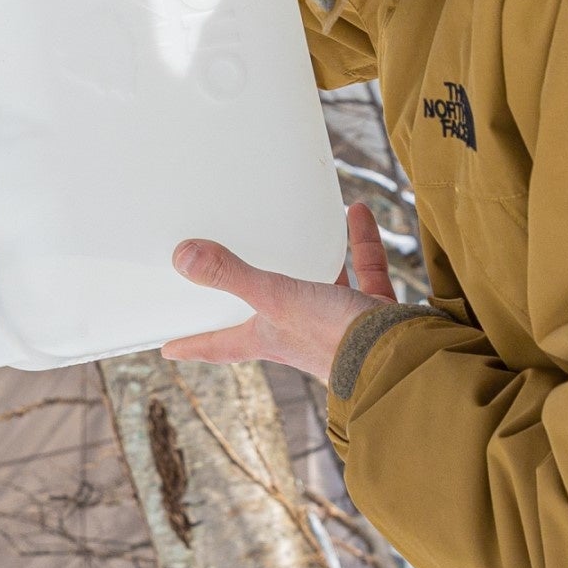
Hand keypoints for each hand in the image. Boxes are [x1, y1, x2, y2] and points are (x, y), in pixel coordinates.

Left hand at [162, 204, 398, 377]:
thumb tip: (181, 256)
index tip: (168, 349)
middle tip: (233, 276)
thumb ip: (231, 275)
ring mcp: (338, 323)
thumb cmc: (333, 336)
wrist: (400, 353)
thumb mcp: (275, 298)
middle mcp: (300, 333)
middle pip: (269, 314)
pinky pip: (365, 271)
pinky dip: (361, 243)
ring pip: (321, 287)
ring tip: (301, 231)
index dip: (194, 346)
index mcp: (269, 337)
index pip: (221, 346)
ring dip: (314, 260)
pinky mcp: (372, 311)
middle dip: (254, 297)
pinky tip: (356, 213)